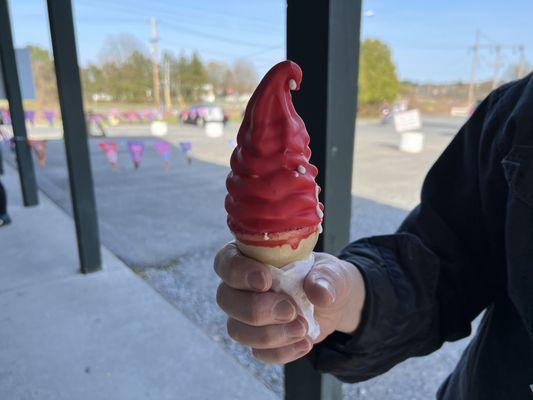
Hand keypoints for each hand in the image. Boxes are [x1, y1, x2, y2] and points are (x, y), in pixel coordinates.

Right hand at [214, 242, 365, 363]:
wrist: (335, 302)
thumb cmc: (325, 277)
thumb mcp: (332, 271)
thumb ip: (326, 278)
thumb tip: (319, 292)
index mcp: (251, 258)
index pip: (226, 261)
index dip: (238, 272)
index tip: (265, 280)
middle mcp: (241, 287)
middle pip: (225, 299)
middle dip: (256, 309)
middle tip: (290, 310)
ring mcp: (246, 316)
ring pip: (237, 330)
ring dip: (270, 334)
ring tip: (302, 328)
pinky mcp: (258, 340)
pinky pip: (258, 352)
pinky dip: (281, 352)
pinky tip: (304, 343)